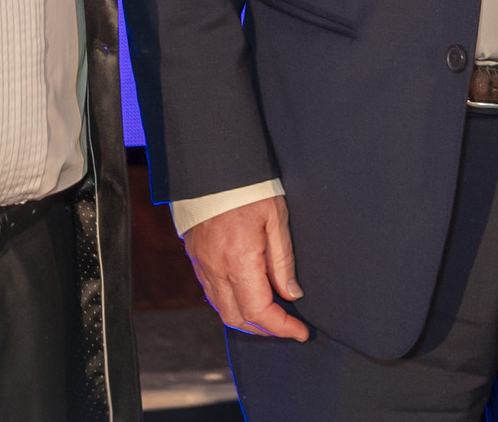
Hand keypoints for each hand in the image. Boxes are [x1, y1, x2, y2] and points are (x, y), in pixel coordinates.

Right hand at [183, 194, 308, 341]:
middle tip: (289, 326)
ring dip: (247, 319)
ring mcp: (202, 265)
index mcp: (239, 260)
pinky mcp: (196, 258)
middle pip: (237, 318)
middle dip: (265, 329)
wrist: (211, 164)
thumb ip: (283, 261)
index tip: (301, 332)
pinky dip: (231, 304)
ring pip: (222, 309)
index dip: (282, 327)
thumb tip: (292, 294)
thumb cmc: (248, 186)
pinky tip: (248, 296)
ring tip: (272, 315)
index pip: (260, 311)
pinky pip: (212, 293)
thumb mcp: (276, 218)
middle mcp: (216, 269)